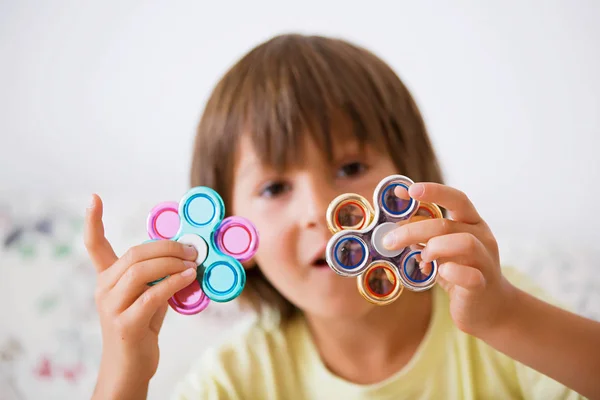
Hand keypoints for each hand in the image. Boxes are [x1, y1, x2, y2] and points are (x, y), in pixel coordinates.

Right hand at [84, 194, 197, 397]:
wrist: (130, 367)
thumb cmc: (142, 327)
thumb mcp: (148, 295)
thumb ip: (157, 275)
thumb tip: (186, 255)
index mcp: (107, 279)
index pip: (94, 246)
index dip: (92, 221)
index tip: (93, 197)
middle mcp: (104, 289)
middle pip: (134, 255)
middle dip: (166, 247)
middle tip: (191, 249)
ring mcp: (112, 307)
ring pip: (141, 271)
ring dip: (172, 262)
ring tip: (193, 261)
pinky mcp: (126, 324)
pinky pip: (152, 295)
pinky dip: (173, 282)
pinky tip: (188, 277)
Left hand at [383, 182, 516, 336]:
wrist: (489, 309)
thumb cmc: (461, 274)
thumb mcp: (442, 250)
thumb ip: (425, 235)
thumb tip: (395, 223)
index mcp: (472, 224)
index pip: (457, 199)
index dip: (434, 191)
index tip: (409, 190)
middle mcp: (483, 238)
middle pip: (448, 224)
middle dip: (413, 230)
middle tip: (390, 240)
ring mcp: (485, 261)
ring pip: (465, 242)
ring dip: (434, 247)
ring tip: (422, 259)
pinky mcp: (482, 285)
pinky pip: (469, 275)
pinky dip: (451, 272)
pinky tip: (439, 273)